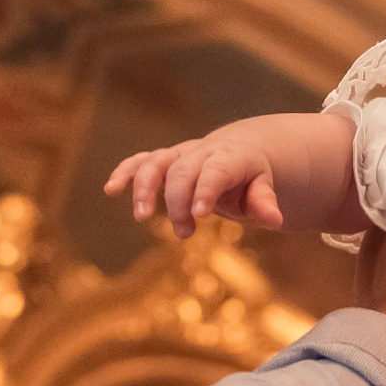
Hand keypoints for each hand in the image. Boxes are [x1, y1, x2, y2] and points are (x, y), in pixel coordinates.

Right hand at [106, 133, 283, 236]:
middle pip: (183, 171)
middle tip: (184, 233)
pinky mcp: (164, 162)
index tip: (199, 215)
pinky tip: (110, 190)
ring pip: (156, 162)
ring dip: (144, 188)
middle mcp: (201, 152)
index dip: (205, 190)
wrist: (239, 155)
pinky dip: (125, 172)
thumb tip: (275, 219)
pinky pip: (141, 162)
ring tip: (140, 217)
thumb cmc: (252, 180)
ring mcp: (180, 155)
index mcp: (230, 158)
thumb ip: (265, 201)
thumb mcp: (264, 190)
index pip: (215, 171)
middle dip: (178, 202)